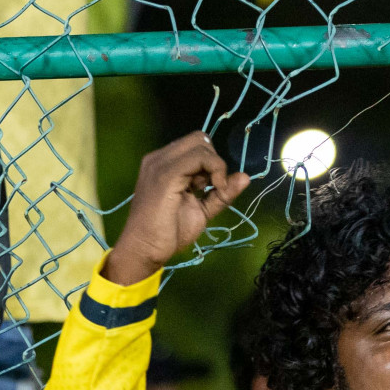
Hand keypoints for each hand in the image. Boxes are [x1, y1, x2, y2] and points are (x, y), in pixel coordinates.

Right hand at [106, 132, 251, 285]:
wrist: (145, 249)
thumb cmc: (168, 232)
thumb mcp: (202, 209)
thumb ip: (221, 193)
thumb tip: (245, 176)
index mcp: (164, 163)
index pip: (196, 145)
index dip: (212, 162)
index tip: (214, 187)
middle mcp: (159, 158)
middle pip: (199, 139)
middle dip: (214, 161)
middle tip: (211, 188)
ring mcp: (160, 164)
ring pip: (201, 145)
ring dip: (215, 166)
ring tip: (206, 191)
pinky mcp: (165, 174)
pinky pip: (198, 157)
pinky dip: (214, 170)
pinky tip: (212, 189)